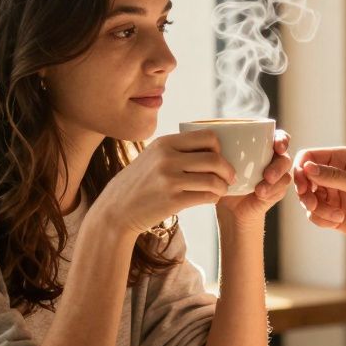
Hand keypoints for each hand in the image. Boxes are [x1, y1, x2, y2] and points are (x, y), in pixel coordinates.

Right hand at [95, 131, 234, 235]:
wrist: (116, 209)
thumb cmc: (139, 183)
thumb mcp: (152, 157)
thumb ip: (176, 149)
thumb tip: (211, 145)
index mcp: (165, 143)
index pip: (207, 136)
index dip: (219, 148)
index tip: (219, 158)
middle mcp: (167, 158)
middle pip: (214, 158)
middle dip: (227, 169)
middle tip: (230, 177)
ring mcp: (169, 179)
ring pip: (213, 179)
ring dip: (223, 186)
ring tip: (221, 190)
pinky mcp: (172, 200)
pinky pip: (206, 197)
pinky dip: (214, 198)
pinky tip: (211, 199)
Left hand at [216, 130, 293, 224]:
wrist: (226, 204)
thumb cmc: (222, 176)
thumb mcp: (220, 160)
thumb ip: (222, 148)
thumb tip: (211, 133)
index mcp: (263, 146)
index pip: (279, 138)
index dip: (282, 140)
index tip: (277, 146)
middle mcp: (273, 159)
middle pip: (284, 157)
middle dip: (279, 165)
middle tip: (267, 175)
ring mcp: (277, 176)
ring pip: (286, 174)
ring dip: (275, 181)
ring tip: (261, 188)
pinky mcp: (276, 191)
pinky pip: (280, 189)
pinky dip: (271, 191)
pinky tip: (260, 193)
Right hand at [292, 146, 345, 249]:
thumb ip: (333, 176)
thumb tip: (306, 167)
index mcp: (341, 159)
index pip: (308, 157)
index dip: (301, 170)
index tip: (303, 186)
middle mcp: (332, 174)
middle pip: (302, 179)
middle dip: (305, 193)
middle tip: (312, 204)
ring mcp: (331, 194)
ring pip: (306, 199)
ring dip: (317, 209)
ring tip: (336, 216)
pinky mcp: (330, 212)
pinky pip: (313, 215)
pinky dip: (321, 219)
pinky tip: (338, 221)